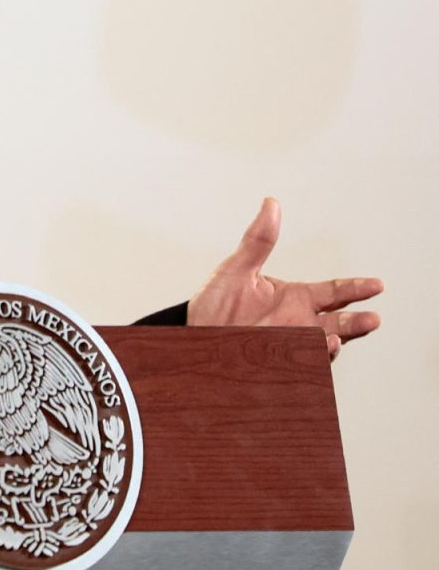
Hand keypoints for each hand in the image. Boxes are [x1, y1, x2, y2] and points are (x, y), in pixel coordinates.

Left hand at [187, 197, 381, 357]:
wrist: (193, 337)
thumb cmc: (215, 304)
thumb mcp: (236, 270)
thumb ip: (257, 241)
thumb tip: (270, 205)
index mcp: (295, 298)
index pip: (334, 292)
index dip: (356, 288)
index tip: (376, 285)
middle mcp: (299, 323)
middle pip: (338, 322)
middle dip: (356, 323)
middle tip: (371, 319)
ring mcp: (291, 346)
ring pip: (322, 347)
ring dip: (332, 344)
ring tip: (334, 339)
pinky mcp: (280, 365)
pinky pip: (301, 365)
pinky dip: (309, 362)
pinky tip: (309, 354)